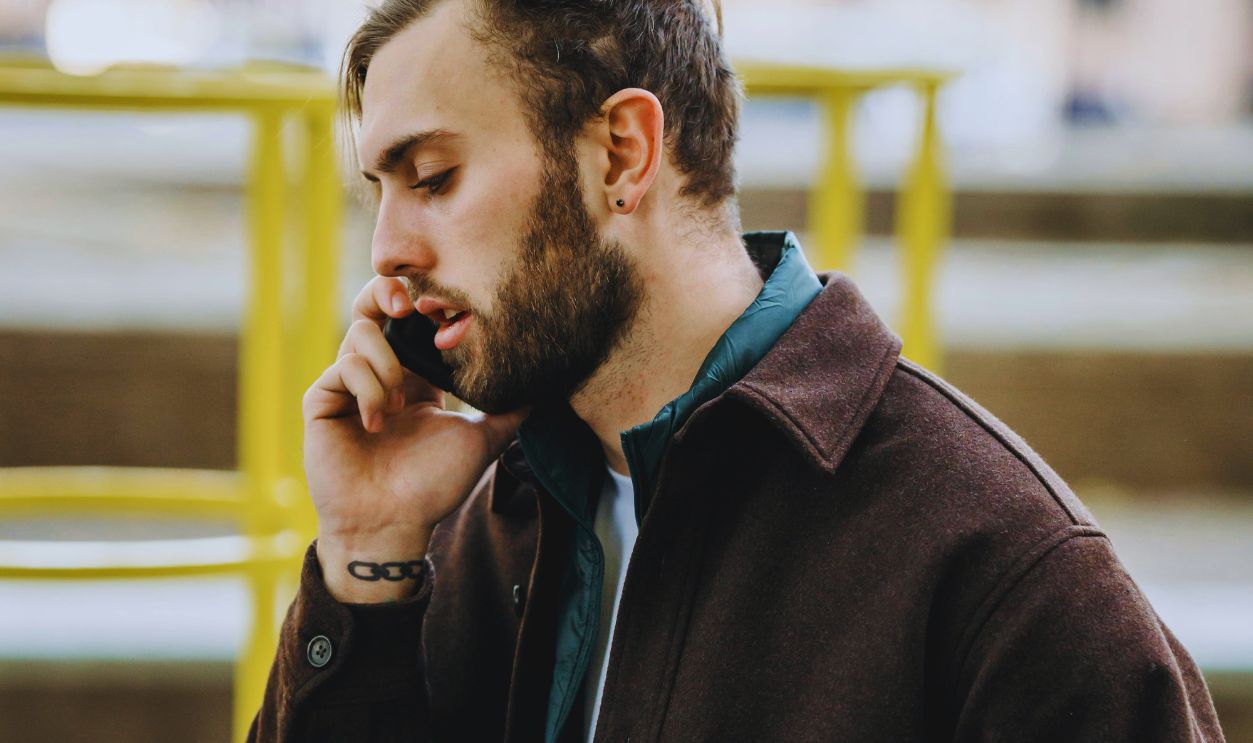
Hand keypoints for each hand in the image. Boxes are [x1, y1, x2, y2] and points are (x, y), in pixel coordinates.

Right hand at [301, 276, 527, 600]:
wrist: (393, 523)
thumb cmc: (434, 485)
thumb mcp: (483, 439)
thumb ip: (512, 410)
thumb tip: (548, 385)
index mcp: (415, 375)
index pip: (414, 317)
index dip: (428, 302)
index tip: (450, 309)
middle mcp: (380, 372)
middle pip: (375, 304)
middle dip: (390, 291)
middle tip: (410, 303)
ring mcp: (348, 384)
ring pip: (360, 330)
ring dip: (388, 361)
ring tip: (401, 403)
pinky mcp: (323, 400)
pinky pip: (344, 366)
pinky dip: (368, 387)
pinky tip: (379, 422)